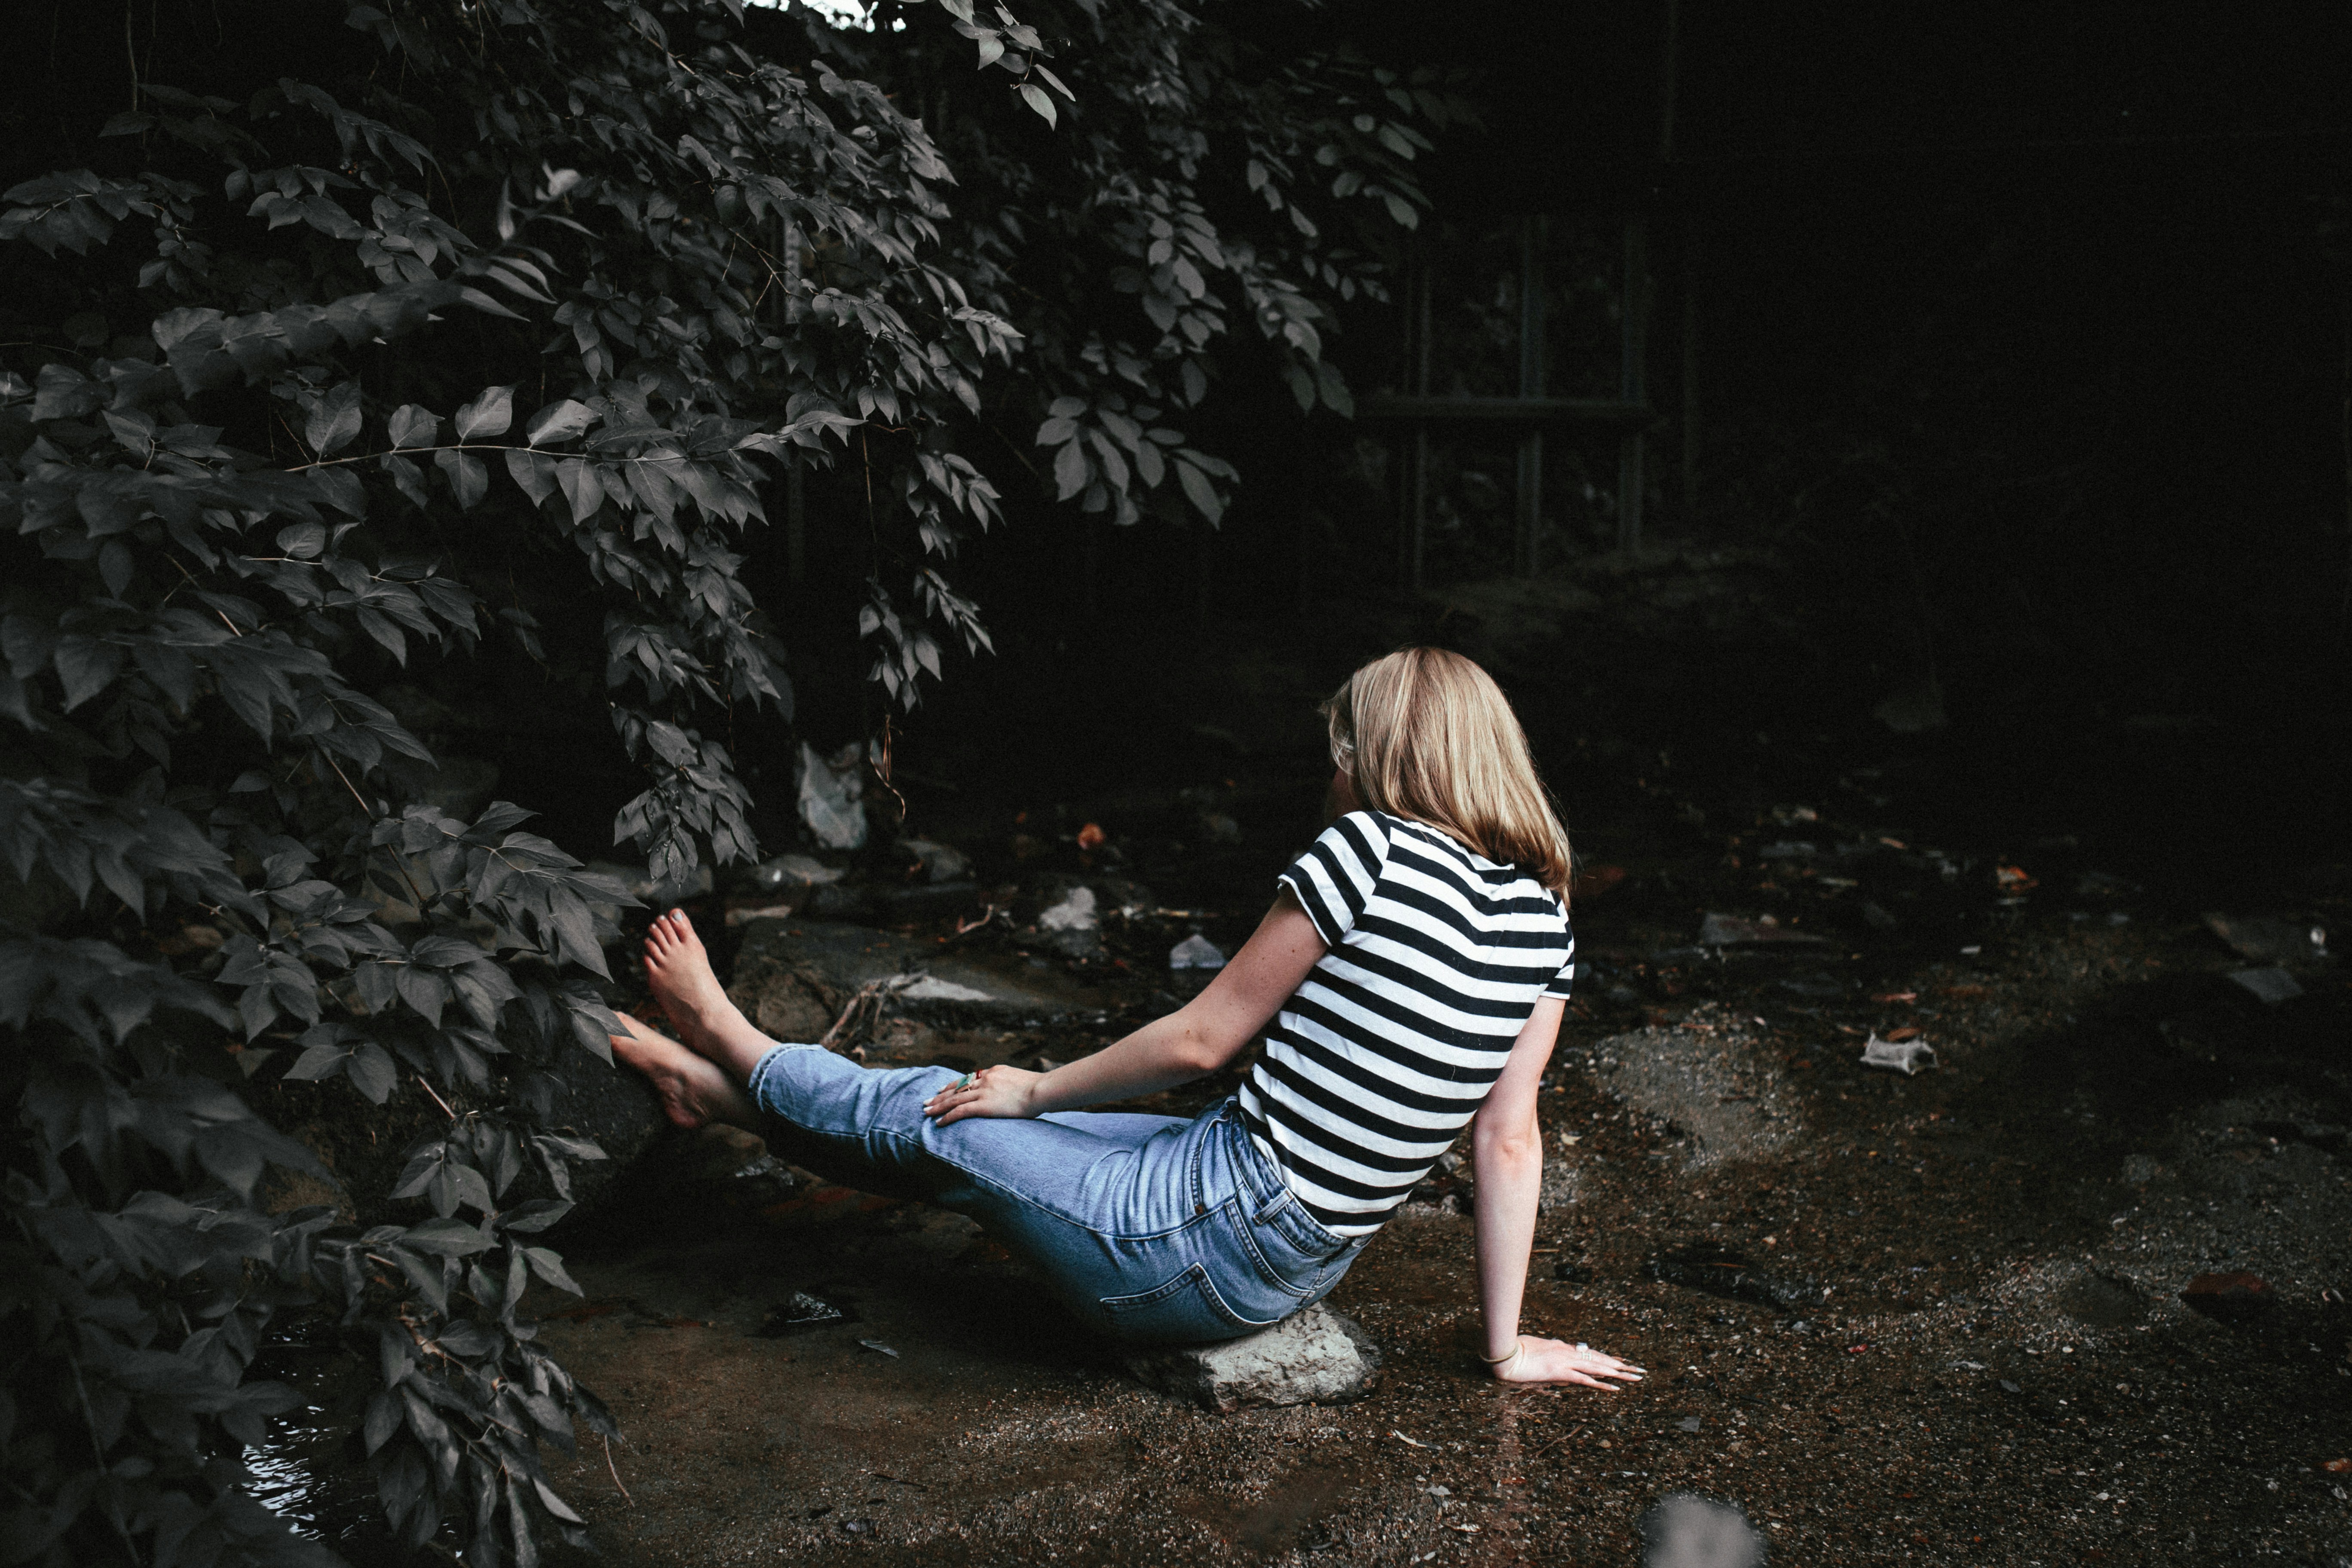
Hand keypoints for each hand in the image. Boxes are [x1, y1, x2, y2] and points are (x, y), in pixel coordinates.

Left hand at [922, 1063, 1042, 1125]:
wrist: (1041, 1090)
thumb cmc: (1040, 1088)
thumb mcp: (1022, 1080)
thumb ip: (1012, 1084)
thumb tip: (1014, 1093)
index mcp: (995, 1071)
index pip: (968, 1078)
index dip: (953, 1085)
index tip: (942, 1089)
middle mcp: (985, 1079)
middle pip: (957, 1088)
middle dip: (939, 1096)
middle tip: (926, 1102)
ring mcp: (983, 1091)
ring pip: (954, 1099)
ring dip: (938, 1106)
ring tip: (926, 1112)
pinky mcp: (983, 1105)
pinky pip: (960, 1111)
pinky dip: (947, 1116)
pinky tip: (939, 1122)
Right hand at [1491, 1335, 1644, 1389]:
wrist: (1505, 1354)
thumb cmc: (1515, 1350)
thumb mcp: (1535, 1347)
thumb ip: (1548, 1348)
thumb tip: (1556, 1346)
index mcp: (1561, 1347)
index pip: (1589, 1353)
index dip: (1606, 1358)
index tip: (1621, 1362)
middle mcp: (1567, 1352)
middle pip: (1599, 1359)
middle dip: (1620, 1365)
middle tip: (1638, 1369)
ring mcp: (1565, 1362)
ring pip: (1597, 1367)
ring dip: (1618, 1373)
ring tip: (1635, 1377)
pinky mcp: (1560, 1372)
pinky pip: (1585, 1379)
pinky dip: (1601, 1383)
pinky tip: (1615, 1388)